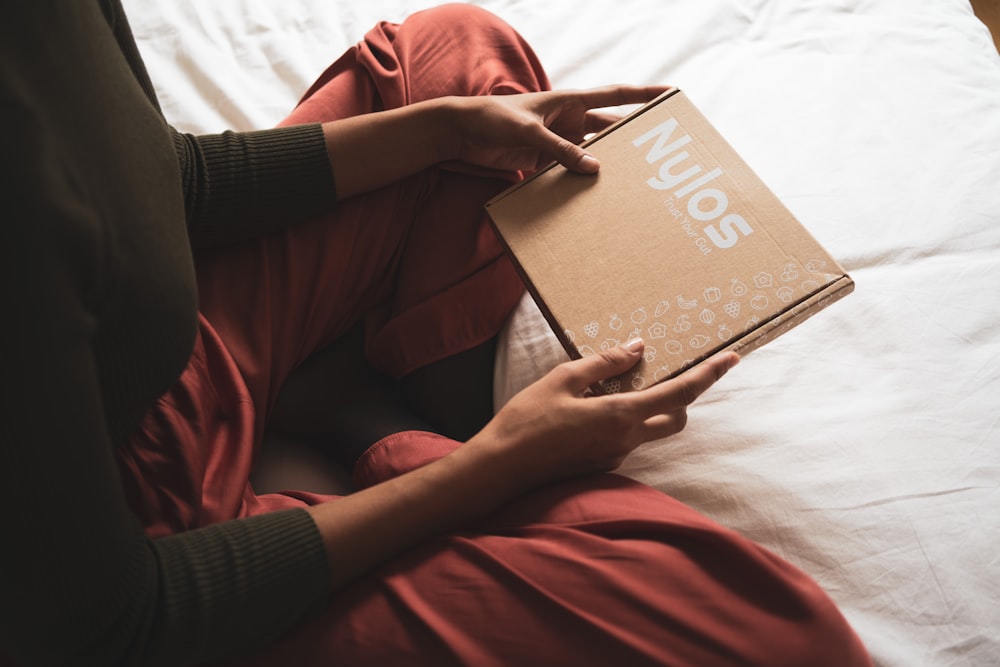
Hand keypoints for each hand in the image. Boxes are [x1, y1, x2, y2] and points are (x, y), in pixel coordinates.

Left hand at [447, 85, 669, 173]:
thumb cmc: (491, 118)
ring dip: (605, 165)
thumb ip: (560, 150)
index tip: (671, 96)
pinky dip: (578, 181)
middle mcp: (568, 120)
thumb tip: (594, 168)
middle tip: (657, 154)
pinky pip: (568, 171)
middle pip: (609, 128)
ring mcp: (556, 141)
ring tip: (630, 182)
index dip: (643, 96)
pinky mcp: (542, 161)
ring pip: (590, 153)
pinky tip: (592, 197)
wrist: (460, 131)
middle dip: (631, 139)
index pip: (615, 96)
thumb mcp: (529, 132)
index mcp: (569, 101)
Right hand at [467, 340, 738, 493]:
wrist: (501, 468)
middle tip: (674, 372)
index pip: (679, 394)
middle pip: (676, 418)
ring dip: (650, 408)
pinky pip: (626, 438)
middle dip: (684, 396)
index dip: (708, 376)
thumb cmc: (526, 421)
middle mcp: (626, 440)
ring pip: (650, 429)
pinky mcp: (602, 464)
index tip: (731, 360)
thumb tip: (637, 348)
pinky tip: (592, 408)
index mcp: (620, 416)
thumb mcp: (562, 379)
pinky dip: (624, 420)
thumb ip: (604, 363)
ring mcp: (615, 456)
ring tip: (619, 385)